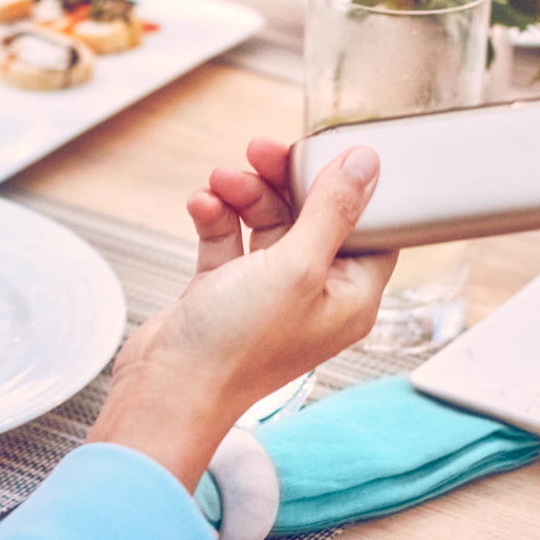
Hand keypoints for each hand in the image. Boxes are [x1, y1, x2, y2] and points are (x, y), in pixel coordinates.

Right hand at [90, 139, 396, 487]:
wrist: (168, 388)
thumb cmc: (238, 345)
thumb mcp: (297, 266)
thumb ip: (332, 212)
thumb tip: (367, 165)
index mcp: (351, 299)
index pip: (371, 231)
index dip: (350, 189)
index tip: (326, 151)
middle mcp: (316, 297)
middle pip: (314, 219)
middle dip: (285, 182)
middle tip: (260, 150)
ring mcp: (269, 295)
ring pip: (267, 225)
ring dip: (245, 196)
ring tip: (221, 180)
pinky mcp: (227, 292)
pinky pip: (229, 241)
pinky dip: (217, 219)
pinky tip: (201, 205)